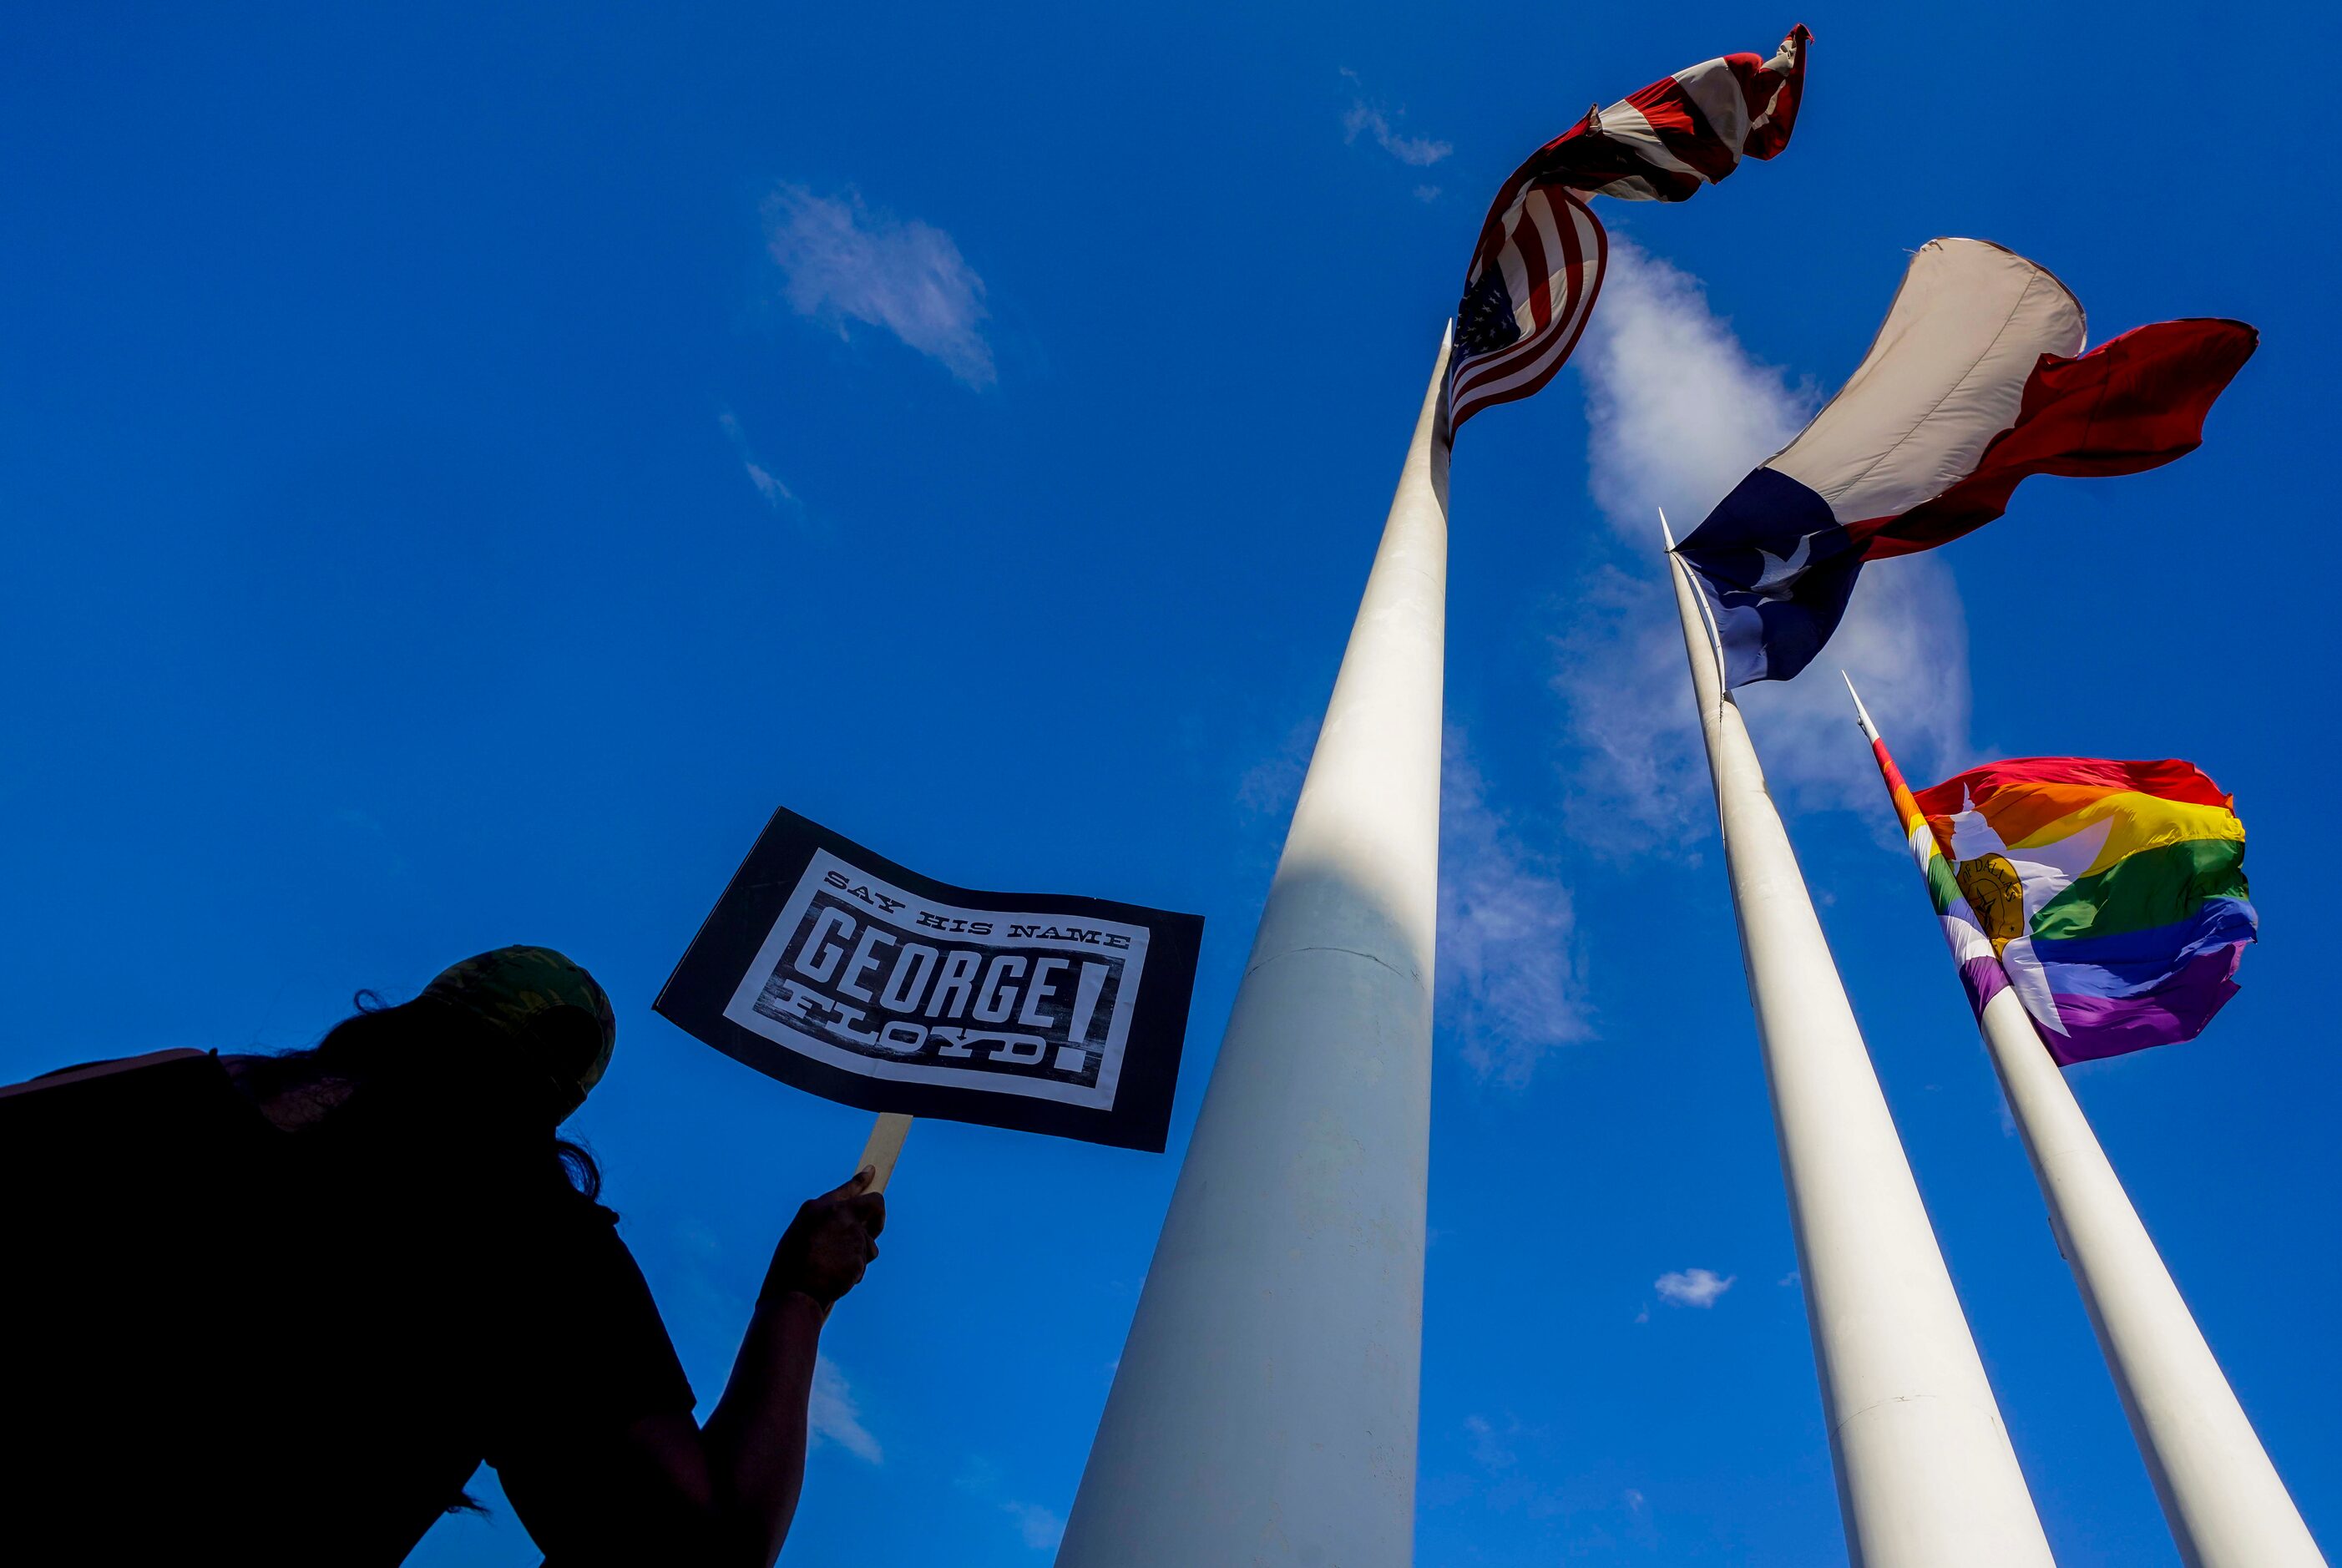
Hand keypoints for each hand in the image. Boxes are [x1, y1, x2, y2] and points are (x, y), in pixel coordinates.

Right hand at [762, 1168, 885, 1310]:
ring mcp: (851, 1234)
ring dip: (859, 1256)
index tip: (872, 1171)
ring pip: (869, 1243)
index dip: (861, 1180)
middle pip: (875, 1204)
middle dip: (879, 1217)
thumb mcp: (801, 1234)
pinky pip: (863, 1264)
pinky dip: (853, 1272)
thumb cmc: (791, 1268)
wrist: (793, 1294)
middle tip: (874, 1229)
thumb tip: (850, 1223)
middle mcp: (838, 1215)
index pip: (847, 1188)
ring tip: (835, 1268)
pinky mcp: (859, 1255)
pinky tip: (835, 1278)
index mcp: (818, 1208)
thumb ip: (825, 1224)